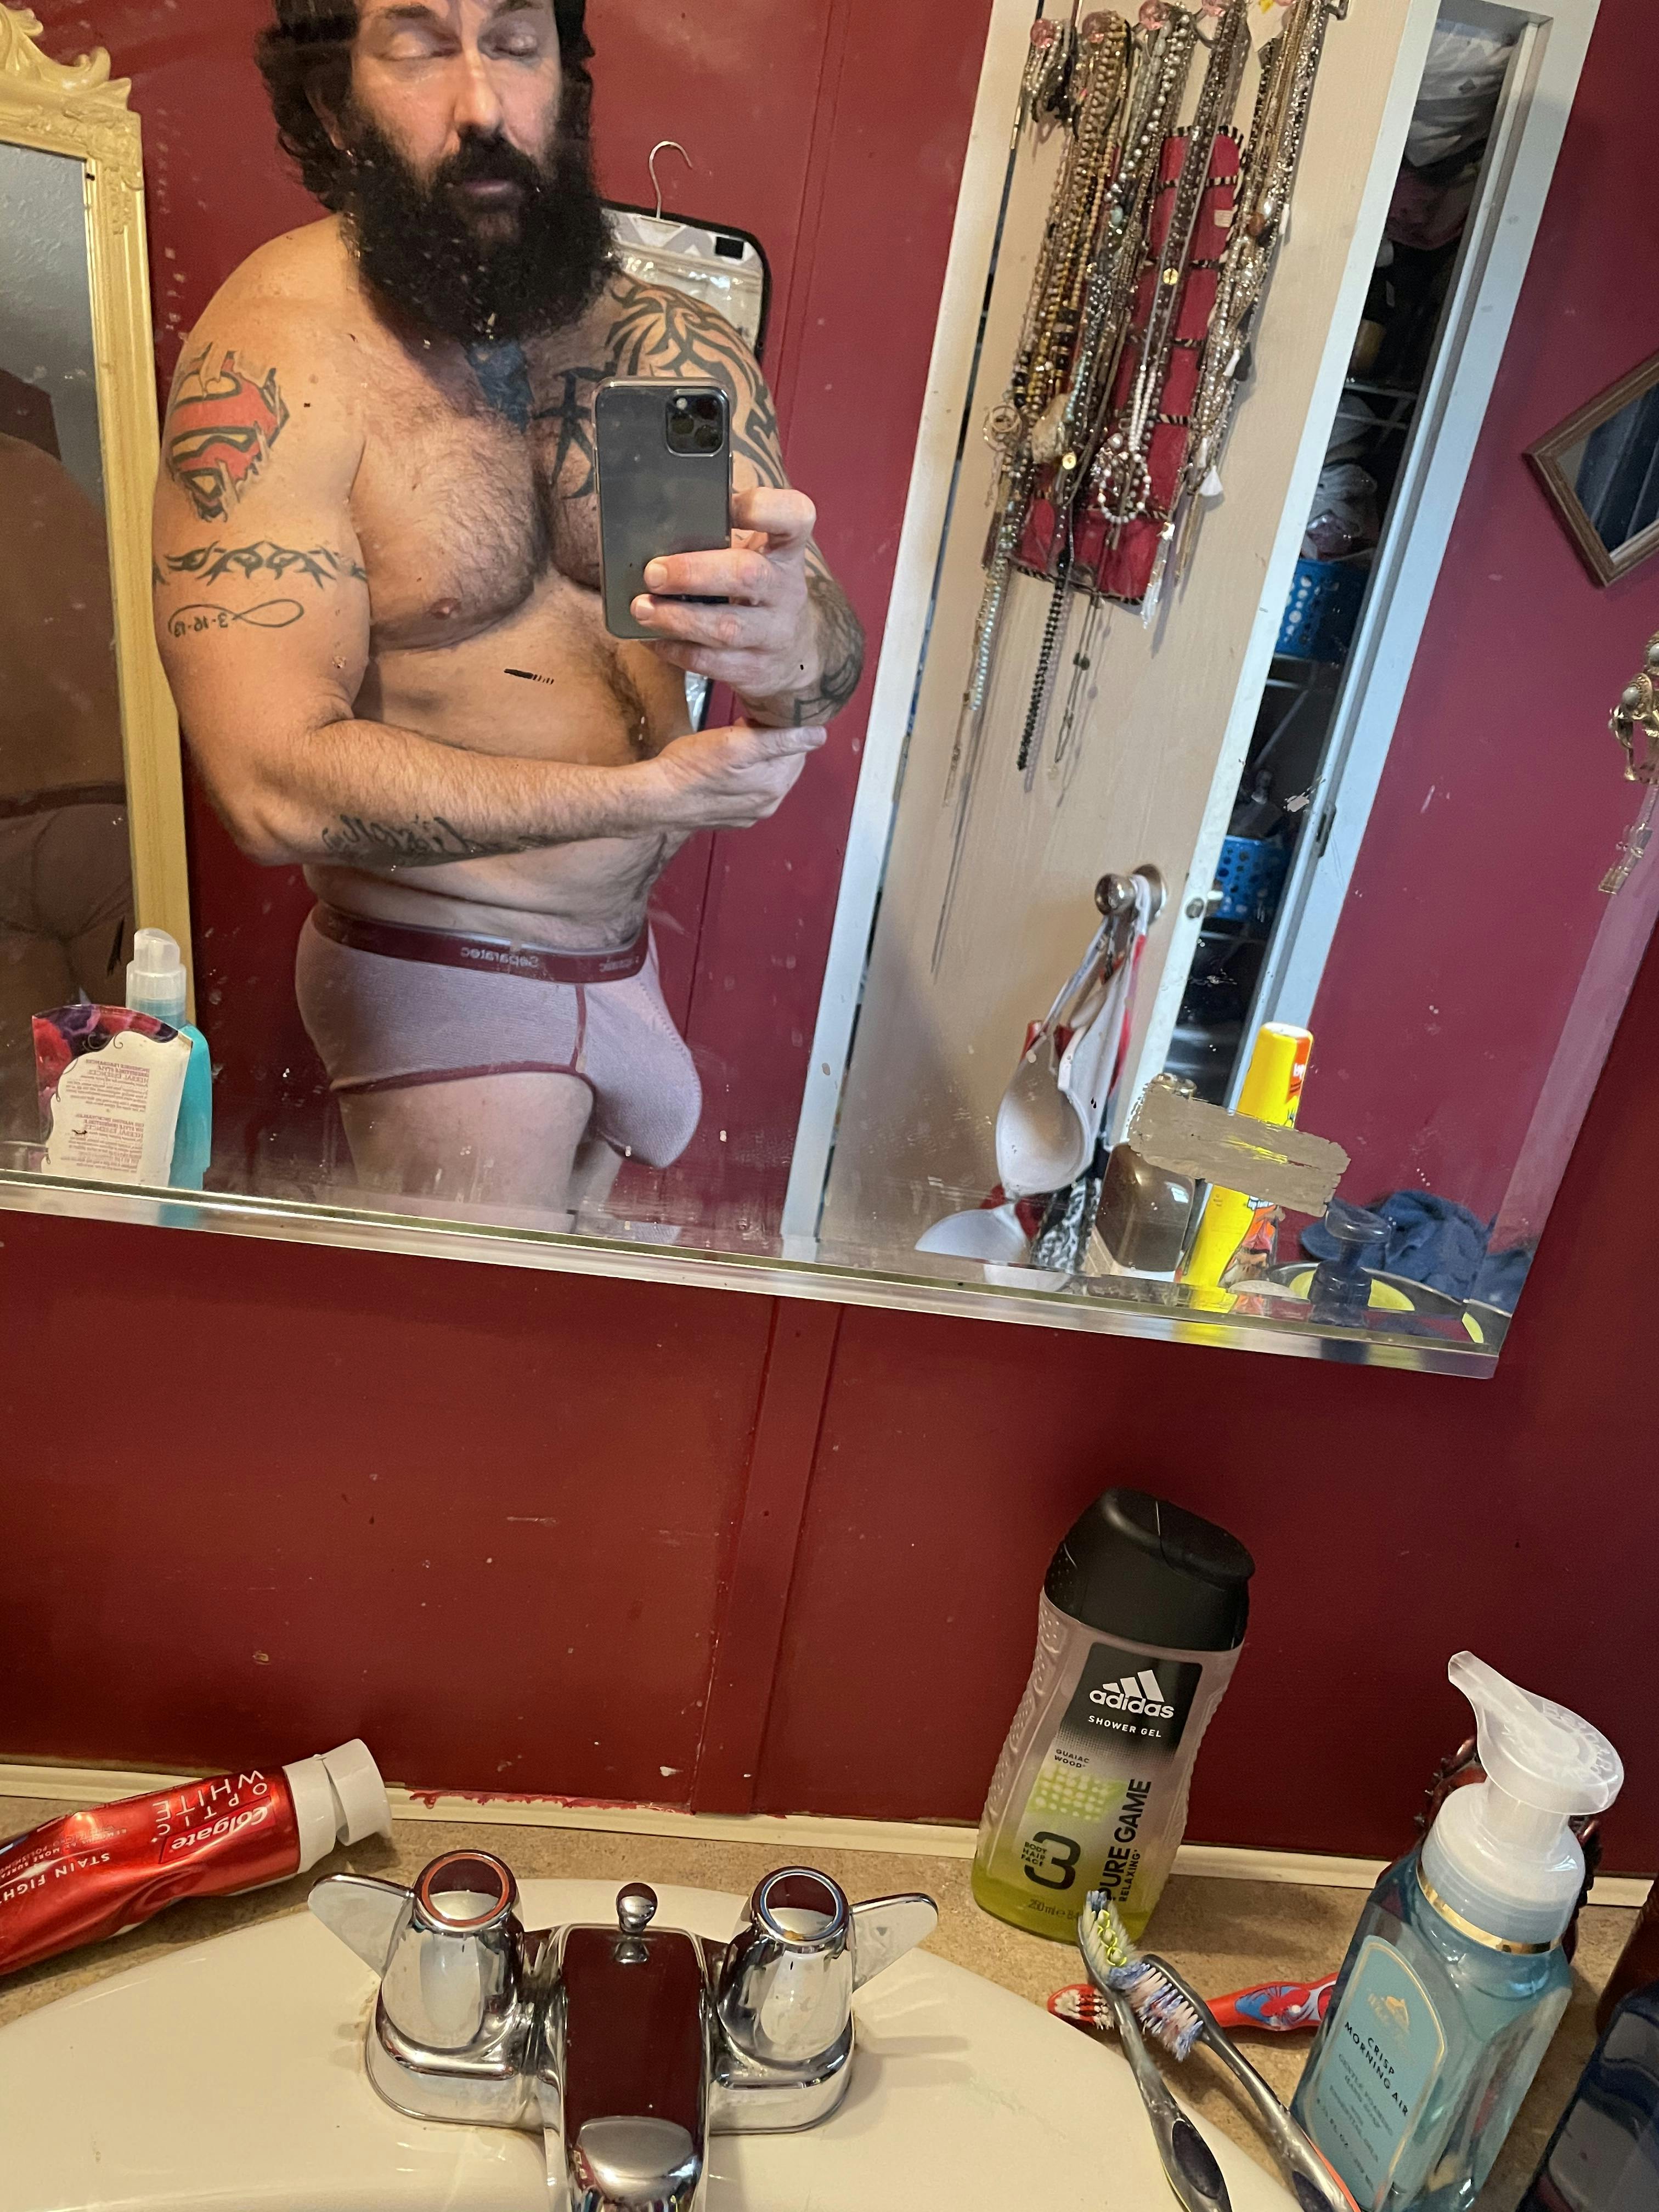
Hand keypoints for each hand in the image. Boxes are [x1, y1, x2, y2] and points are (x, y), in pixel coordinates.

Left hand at [631, 487, 818, 710]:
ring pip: (726, 627)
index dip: (763, 508)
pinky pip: (710, 661)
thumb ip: (721, 534)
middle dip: (694, 572)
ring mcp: (774, 633)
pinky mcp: (754, 668)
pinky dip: (675, 649)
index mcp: (787, 550)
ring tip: (642, 608)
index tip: (727, 506)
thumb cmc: (758, 592)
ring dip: (677, 618)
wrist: (791, 655)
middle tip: (654, 572)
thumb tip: (652, 518)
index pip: (795, 516)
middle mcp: (787, 590)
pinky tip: (652, 637)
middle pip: (748, 574)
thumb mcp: (757, 555)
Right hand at [642, 719, 825, 832]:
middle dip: (770, 742)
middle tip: (743, 726)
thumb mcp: (737, 743)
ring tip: (732, 743)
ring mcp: (751, 813)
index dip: (781, 726)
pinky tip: (724, 765)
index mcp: (776, 785)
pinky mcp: (734, 816)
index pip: (799, 748)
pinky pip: (749, 788)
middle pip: (784, 762)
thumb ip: (782, 740)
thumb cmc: (691, 767)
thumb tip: (819, 735)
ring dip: (756, 757)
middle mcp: (769, 803)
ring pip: (767, 774)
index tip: (759, 715)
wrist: (657, 797)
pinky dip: (743, 773)